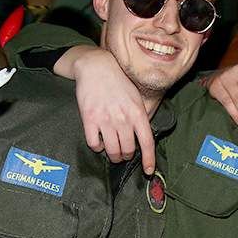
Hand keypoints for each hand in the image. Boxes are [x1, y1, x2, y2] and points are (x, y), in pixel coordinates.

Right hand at [71, 48, 154, 170]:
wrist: (97, 67)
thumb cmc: (119, 82)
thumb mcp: (137, 96)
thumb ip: (141, 116)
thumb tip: (144, 136)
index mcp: (138, 113)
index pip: (147, 143)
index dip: (148, 160)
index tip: (147, 171)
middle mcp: (123, 119)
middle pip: (127, 150)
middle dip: (126, 156)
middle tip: (123, 154)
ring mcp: (106, 119)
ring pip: (112, 151)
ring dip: (113, 155)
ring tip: (112, 151)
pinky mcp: (89, 119)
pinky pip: (94, 144)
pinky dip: (97, 147)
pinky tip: (99, 142)